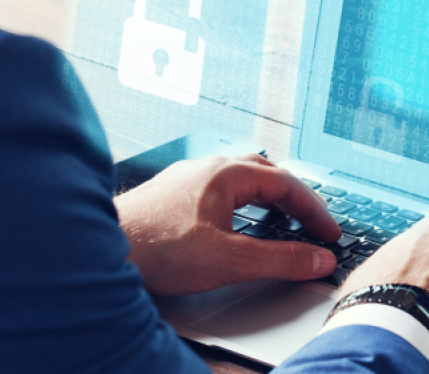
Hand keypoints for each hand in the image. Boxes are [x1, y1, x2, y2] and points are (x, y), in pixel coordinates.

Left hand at [115, 154, 340, 295]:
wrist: (100, 248)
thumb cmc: (154, 247)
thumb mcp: (229, 259)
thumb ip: (279, 260)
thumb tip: (316, 260)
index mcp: (227, 173)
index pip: (288, 184)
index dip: (314, 210)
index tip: (328, 233)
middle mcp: (208, 168)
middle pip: (267, 174)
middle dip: (294, 199)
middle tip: (311, 223)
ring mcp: (188, 179)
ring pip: (241, 179)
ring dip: (268, 197)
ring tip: (281, 217)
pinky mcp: (172, 195)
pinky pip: (220, 189)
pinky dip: (243, 203)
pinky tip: (235, 221)